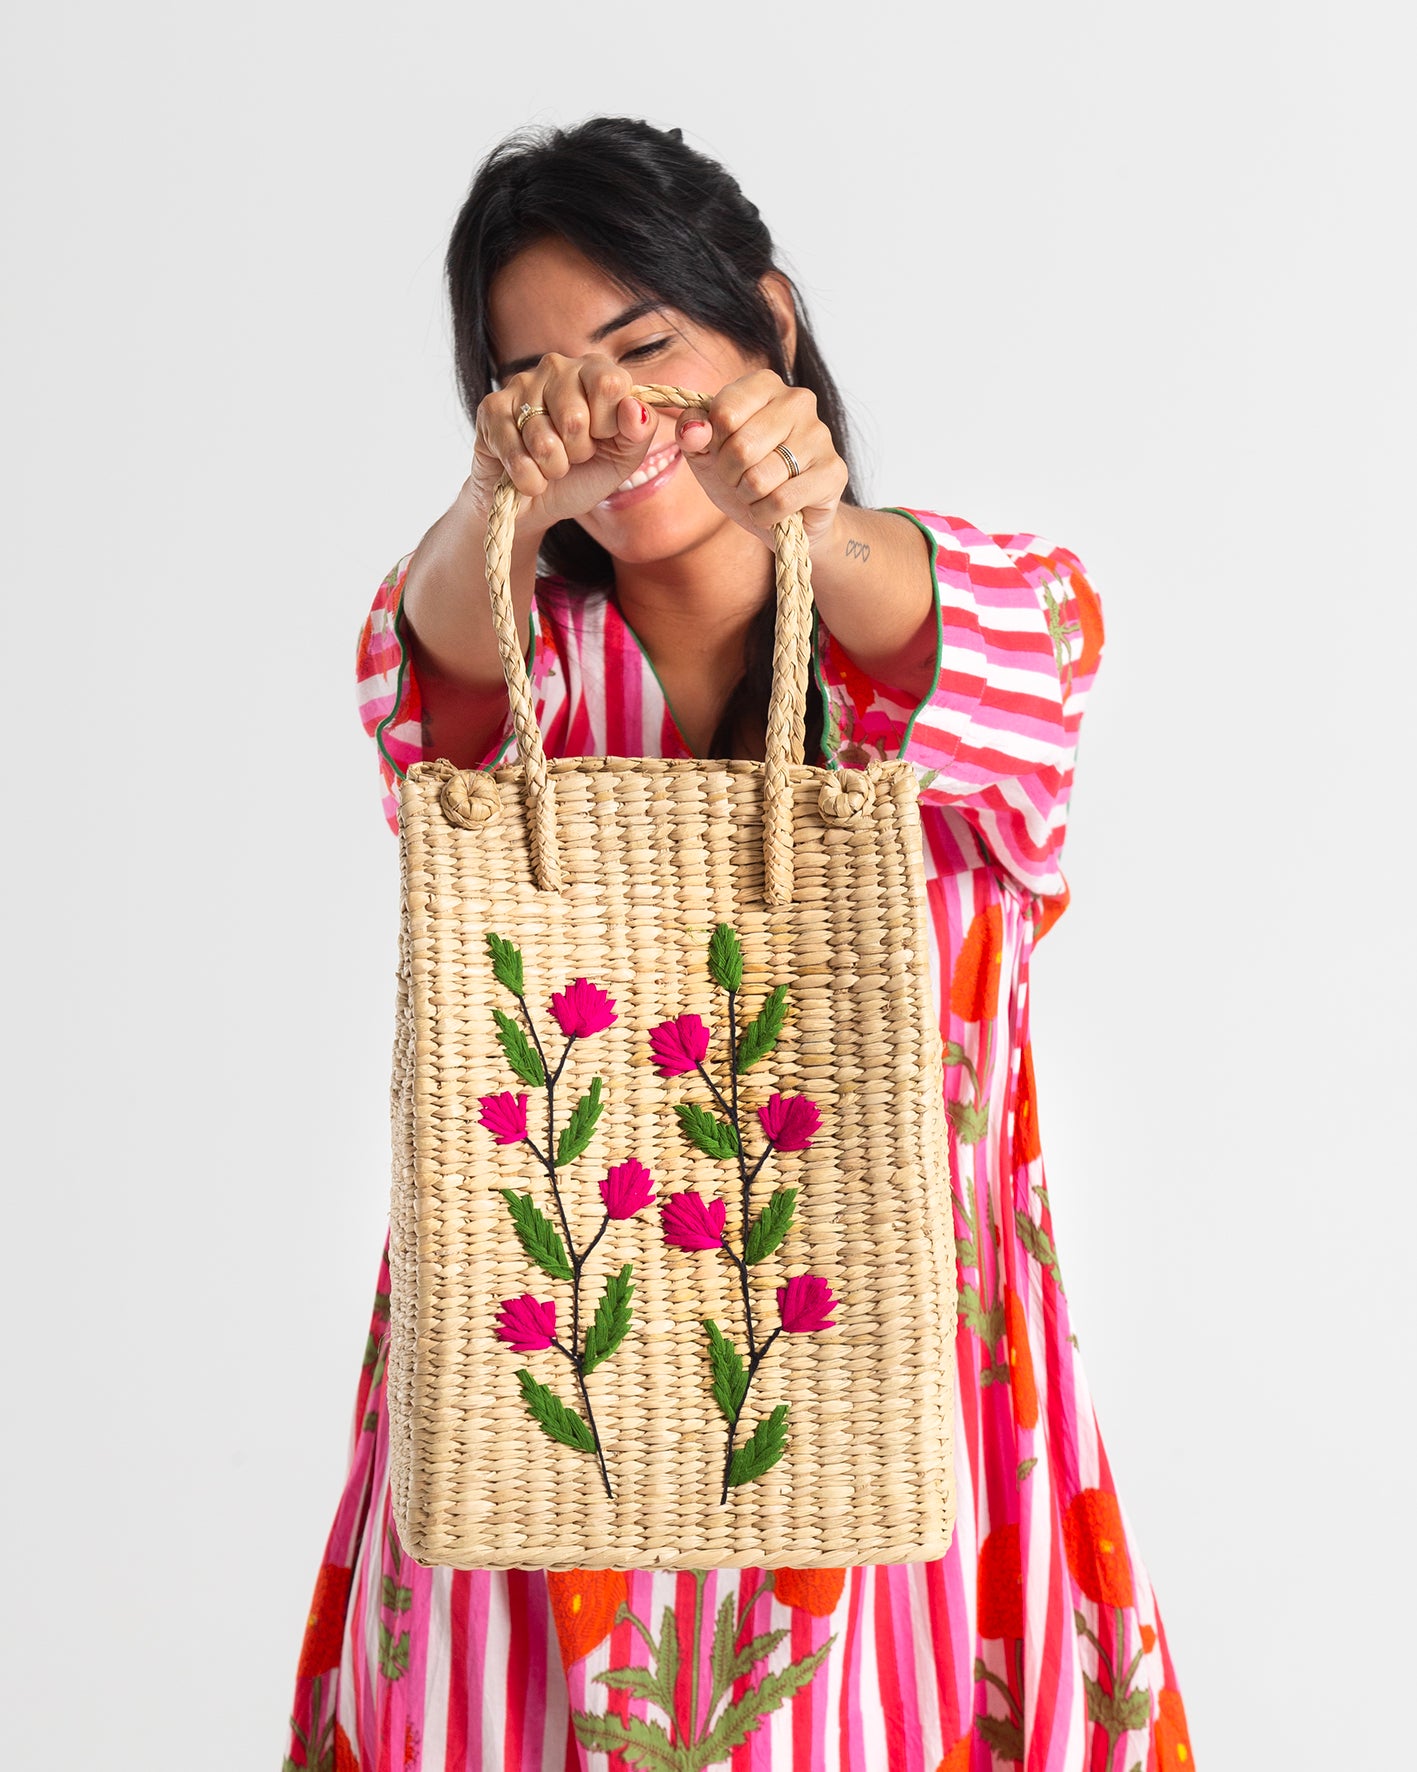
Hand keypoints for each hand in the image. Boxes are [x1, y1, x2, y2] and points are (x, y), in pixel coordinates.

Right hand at [469, 353, 657, 533]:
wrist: (535, 502)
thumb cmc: (581, 474)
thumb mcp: (621, 458)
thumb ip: (639, 432)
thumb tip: (635, 408)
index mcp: (595, 370)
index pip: (610, 384)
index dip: (608, 426)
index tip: (602, 438)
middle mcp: (557, 367)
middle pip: (575, 417)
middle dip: (578, 453)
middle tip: (573, 455)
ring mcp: (520, 384)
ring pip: (544, 440)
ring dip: (552, 468)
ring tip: (550, 463)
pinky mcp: (491, 409)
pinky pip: (516, 454)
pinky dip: (528, 478)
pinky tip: (528, 475)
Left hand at [672, 370, 848, 546]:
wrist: (782, 516)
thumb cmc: (743, 474)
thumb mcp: (705, 451)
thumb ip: (691, 432)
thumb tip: (693, 431)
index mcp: (764, 385)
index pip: (724, 412)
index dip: (714, 444)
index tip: (722, 451)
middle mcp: (797, 401)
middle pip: (741, 447)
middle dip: (730, 475)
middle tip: (740, 479)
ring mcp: (820, 435)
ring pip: (760, 478)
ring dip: (749, 497)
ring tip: (759, 493)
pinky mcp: (833, 471)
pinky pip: (781, 500)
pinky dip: (766, 514)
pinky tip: (773, 510)